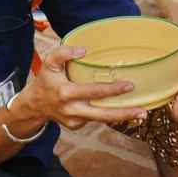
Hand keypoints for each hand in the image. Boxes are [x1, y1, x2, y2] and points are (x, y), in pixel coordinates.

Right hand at [22, 45, 147, 129]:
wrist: (34, 106)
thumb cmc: (45, 81)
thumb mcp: (49, 63)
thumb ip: (63, 52)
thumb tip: (83, 50)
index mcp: (67, 93)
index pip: (94, 91)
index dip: (113, 90)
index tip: (129, 86)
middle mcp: (73, 110)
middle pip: (103, 115)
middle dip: (124, 114)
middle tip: (143, 112)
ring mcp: (75, 121)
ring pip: (102, 119)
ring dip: (122, 117)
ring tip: (141, 113)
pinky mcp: (77, 126)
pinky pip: (96, 118)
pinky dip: (108, 113)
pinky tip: (122, 108)